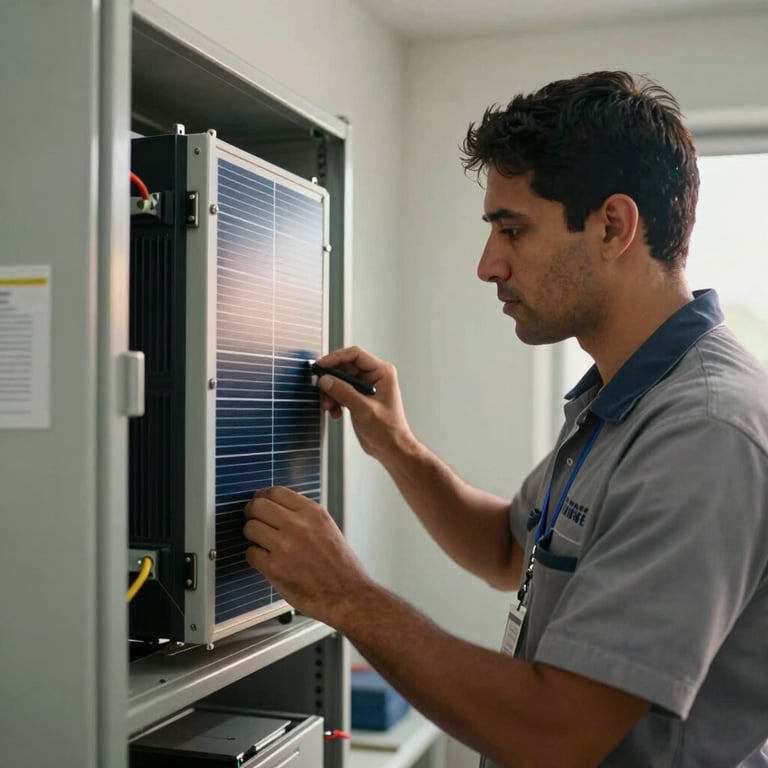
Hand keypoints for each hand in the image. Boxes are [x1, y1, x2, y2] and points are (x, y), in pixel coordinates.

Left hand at [243, 486, 370, 623]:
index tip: (260, 501)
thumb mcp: (328, 528)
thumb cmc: (340, 566)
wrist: (347, 595)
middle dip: (252, 512)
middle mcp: (298, 525)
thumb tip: (280, 508)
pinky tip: (265, 560)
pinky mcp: (275, 568)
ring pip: (250, 528)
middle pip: (258, 506)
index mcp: (313, 513)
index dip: (262, 496)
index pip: (276, 492)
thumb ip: (305, 516)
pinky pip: (250, 553)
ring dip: (252, 535)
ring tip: (261, 542)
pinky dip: (255, 557)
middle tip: (252, 519)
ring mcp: (285, 546)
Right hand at [315, 346, 413, 460]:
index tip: (321, 365)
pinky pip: (340, 391)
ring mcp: (365, 387)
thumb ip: (344, 393)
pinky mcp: (358, 397)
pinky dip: (334, 401)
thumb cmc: (388, 430)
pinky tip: (336, 413)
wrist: (390, 448)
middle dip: (331, 380)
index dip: (336, 358)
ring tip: (329, 407)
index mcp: (382, 372)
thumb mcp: (364, 409)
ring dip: (331, 393)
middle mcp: (374, 376)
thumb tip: (326, 380)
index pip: (355, 355)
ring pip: (340, 380)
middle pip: (344, 367)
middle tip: (322, 390)